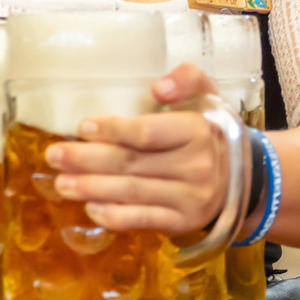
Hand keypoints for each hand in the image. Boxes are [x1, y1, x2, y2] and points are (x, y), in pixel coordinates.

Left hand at [43, 65, 227, 232]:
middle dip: (87, 160)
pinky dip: (115, 216)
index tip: (82, 127)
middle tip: (54, 155)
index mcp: (197, 131)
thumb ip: (188, 78)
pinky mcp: (183, 221)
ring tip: (61, 183)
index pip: (148, 133)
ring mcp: (190, 197)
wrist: (245, 177)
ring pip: (132, 192)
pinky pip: (144, 219)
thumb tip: (159, 87)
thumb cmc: (211, 131)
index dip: (113, 130)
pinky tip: (90, 208)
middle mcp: (195, 166)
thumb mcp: (208, 96)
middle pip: (131, 163)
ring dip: (92, 188)